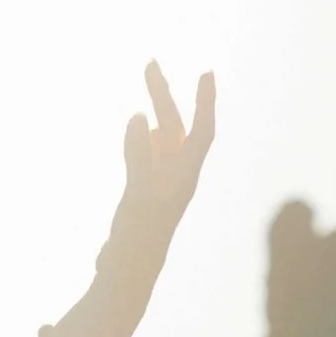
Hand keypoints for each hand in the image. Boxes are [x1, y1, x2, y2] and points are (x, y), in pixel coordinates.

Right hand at [100, 61, 215, 279]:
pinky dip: (144, 133)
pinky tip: (138, 123)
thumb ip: (139, 154)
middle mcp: (177, 176)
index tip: (206, 73)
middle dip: (167, 95)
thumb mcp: (139, 193)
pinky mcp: (145, 191)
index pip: (201, 131)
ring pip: (163, 137)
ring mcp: (161, 182)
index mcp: (184, 176)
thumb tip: (141, 116)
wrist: (129, 271)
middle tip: (151, 64)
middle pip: (177, 127)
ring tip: (149, 80)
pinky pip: (149, 152)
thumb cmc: (138, 236)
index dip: (204, 102)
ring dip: (158, 109)